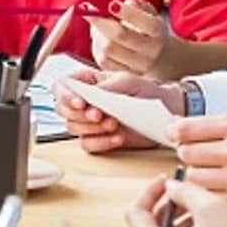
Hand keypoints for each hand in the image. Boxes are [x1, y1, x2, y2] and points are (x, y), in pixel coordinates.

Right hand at [55, 69, 182, 152]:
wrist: (165, 111)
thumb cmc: (145, 91)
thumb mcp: (128, 81)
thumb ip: (106, 87)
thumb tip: (89, 95)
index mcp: (87, 83)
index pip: (61, 87)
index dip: (65, 96)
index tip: (81, 103)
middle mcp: (84, 102)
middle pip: (63, 110)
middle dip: (80, 115)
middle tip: (99, 115)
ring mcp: (90, 122)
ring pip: (73, 128)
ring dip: (93, 128)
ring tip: (114, 124)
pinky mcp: (98, 138)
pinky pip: (87, 144)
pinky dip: (101, 142)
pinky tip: (117, 138)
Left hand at [87, 0, 172, 75]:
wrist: (160, 59)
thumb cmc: (150, 32)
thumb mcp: (150, 15)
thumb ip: (139, 7)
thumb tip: (125, 4)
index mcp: (158, 32)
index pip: (146, 23)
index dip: (128, 13)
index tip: (112, 5)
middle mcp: (150, 50)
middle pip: (121, 36)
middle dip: (101, 22)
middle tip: (89, 11)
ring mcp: (137, 65)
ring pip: (108, 50)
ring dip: (96, 35)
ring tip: (95, 25)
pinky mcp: (124, 73)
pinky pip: (103, 61)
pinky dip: (96, 47)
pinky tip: (98, 39)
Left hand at [175, 114, 226, 217]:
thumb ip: (220, 127)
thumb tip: (178, 129)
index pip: (186, 129)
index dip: (176, 133)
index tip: (175, 136)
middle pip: (186, 154)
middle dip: (189, 155)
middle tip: (202, 158)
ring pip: (193, 178)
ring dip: (199, 177)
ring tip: (218, 174)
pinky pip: (209, 198)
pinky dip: (211, 195)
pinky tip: (226, 189)